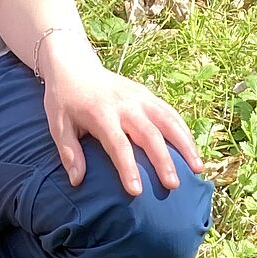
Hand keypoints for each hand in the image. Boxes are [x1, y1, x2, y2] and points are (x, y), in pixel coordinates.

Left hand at [40, 42, 201, 195]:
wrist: (74, 66)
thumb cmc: (65, 100)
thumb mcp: (58, 124)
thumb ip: (69, 152)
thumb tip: (77, 181)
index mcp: (102, 113)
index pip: (118, 144)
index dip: (128, 168)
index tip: (137, 192)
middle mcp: (125, 104)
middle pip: (149, 134)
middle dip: (163, 161)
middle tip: (174, 186)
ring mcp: (140, 97)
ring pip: (168, 121)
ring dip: (185, 145)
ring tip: (198, 169)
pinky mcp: (147, 95)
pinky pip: (170, 113)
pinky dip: (184, 131)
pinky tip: (193, 150)